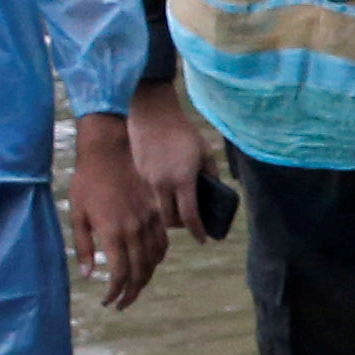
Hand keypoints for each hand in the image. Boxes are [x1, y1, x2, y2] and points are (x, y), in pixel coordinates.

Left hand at [68, 114, 169, 309]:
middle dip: (131, 293)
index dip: (115, 293)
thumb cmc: (87, 181)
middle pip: (139, 272)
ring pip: (154, 260)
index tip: (108, 302)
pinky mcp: (156, 212)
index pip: (119, 274)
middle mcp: (135, 230)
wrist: (108, 151)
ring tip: (134, 288)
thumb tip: (87, 274)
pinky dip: (157, 259)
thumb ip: (84, 246)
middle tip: (122, 303)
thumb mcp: (77, 214)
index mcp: (113, 232)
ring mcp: (149, 221)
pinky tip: (149, 264)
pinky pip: (163, 243)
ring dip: (145, 279)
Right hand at [124, 80, 214, 245]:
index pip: (190, 215)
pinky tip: (166, 191)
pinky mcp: (139, 175)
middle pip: (170, 219)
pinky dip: (159, 199)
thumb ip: (211, 175)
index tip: (203, 239)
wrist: (153, 115)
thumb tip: (215, 193)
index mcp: (182, 180)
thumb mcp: (204, 153)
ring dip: (168, 214)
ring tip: (178, 209)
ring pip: (158, 210)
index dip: (197, 231)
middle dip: (181, 226)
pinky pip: (150, 196)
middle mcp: (163, 184)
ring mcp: (148, 180)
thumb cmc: (183, 132)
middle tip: (190, 223)